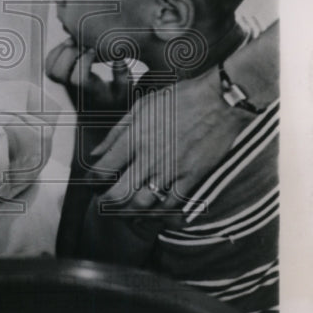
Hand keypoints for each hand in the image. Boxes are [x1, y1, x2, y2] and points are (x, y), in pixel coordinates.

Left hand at [45, 39, 130, 112]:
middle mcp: (73, 90)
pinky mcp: (58, 79)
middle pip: (58, 73)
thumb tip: (118, 57)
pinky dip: (56, 51)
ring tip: (75, 42)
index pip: (79, 79)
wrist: (96, 117)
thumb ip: (123, 75)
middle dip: (68, 53)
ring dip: (60, 50)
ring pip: (50, 68)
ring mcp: (63, 84)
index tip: (94, 50)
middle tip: (82, 44)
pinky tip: (70, 45)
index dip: (84, 61)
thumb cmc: (114, 101)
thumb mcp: (126, 91)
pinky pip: (48, 64)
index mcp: (91, 93)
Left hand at [89, 67, 259, 215]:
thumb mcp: (142, 106)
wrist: (220, 100)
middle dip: (106, 204)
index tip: (92, 183)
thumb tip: (96, 152)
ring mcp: (172, 169)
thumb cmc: (180, 97)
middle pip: (119, 193)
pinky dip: (161, 214)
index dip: (93, 181)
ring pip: (143, 204)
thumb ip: (117, 131)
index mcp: (134, 137)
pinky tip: (153, 215)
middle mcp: (150, 157)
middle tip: (102, 204)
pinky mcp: (192, 177)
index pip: (103, 169)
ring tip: (123, 213)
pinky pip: (173, 204)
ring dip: (129, 213)